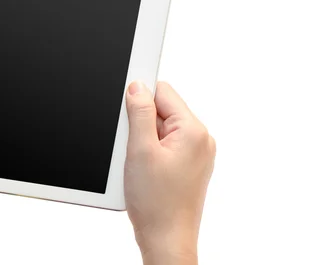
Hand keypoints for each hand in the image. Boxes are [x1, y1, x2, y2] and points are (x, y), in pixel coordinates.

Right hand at [124, 81, 215, 264]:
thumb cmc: (157, 204)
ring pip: (160, 129)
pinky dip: (149, 153)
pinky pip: (164, 146)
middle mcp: (200, 140)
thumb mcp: (140, 150)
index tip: (126, 110)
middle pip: (161, 111)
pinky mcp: (187, 166)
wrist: (166, 239)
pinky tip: (144, 171)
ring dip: (144, 140)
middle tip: (134, 148)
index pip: (163, 92)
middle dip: (141, 124)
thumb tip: (137, 86)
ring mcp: (195, 154)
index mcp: (193, 131)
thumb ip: (139, 113)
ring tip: (140, 165)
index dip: (140, 98)